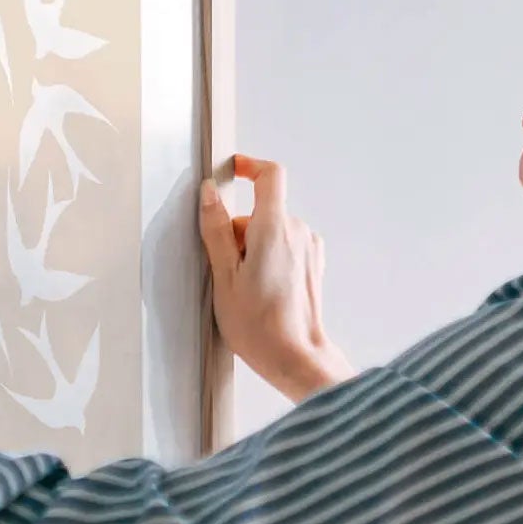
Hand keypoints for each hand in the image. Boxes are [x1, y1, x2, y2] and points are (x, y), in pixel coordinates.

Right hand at [198, 153, 354, 402]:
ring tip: (244, 287)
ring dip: (253, 248)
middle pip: (262, 211)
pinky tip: (261, 290)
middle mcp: (298, 232)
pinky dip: (268, 258)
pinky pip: (285, 246)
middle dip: (239, 231)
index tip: (232, 170)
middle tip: (227, 269)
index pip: (270, 175)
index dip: (249, 166)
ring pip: (272, 231)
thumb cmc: (259, 325)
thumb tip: (209, 194)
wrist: (296, 357)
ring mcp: (309, 248)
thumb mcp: (224, 275)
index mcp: (274, 228)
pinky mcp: (313, 264)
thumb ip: (216, 229)